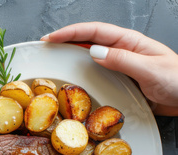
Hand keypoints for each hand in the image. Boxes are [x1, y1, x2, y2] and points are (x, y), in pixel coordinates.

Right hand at [41, 22, 177, 115]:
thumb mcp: (151, 69)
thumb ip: (123, 60)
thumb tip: (94, 51)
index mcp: (130, 42)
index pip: (94, 31)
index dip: (70, 32)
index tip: (51, 38)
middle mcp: (123, 52)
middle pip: (88, 41)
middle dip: (65, 41)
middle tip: (45, 48)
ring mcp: (121, 67)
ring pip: (91, 58)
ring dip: (71, 57)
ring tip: (53, 62)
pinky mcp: (121, 82)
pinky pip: (97, 75)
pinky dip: (83, 76)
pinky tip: (75, 82)